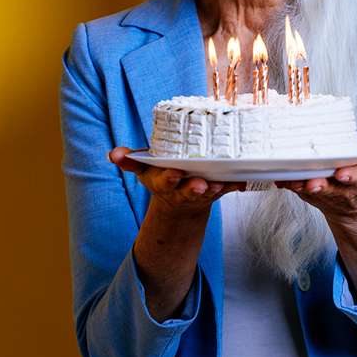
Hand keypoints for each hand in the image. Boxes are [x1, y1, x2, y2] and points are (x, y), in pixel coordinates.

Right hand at [109, 147, 245, 217]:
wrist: (179, 202)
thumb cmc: (161, 176)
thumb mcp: (144, 169)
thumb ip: (129, 160)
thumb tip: (113, 154)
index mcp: (165, 183)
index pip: (166, 181)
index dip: (170, 178)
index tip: (175, 173)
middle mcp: (183, 190)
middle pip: (189, 190)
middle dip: (194, 188)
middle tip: (201, 184)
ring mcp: (202, 192)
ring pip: (211, 191)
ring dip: (217, 188)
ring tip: (222, 183)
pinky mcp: (218, 190)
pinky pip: (230, 188)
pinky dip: (236, 184)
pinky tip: (243, 180)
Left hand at [275, 134, 356, 226]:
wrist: (353, 209)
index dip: (351, 175)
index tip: (343, 173)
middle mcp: (342, 188)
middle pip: (330, 187)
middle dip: (321, 185)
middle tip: (311, 183)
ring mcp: (323, 193)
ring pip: (310, 190)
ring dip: (300, 185)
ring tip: (290, 180)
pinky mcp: (307, 194)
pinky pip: (295, 189)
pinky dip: (286, 183)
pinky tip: (277, 177)